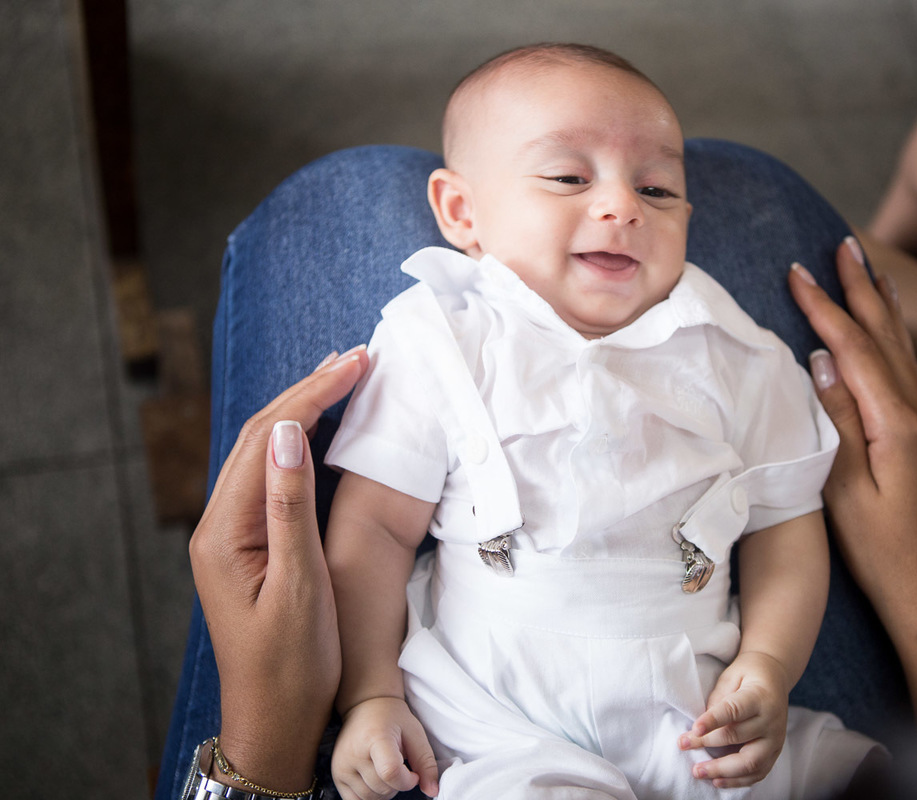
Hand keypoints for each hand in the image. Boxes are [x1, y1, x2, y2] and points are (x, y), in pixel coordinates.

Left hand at [189, 346, 366, 790]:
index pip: (266, 439)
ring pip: (263, 451)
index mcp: (225, 532)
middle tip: (356, 359)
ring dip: (301, 409)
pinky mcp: (250, 544)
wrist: (277, 718)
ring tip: (341, 377)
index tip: (355, 365)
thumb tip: (286, 431)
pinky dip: (298, 442)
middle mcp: (220, 525)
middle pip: (259, 436)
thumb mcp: (299, 585)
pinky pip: (271, 476)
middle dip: (307, 390)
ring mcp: (232, 534)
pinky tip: (319, 429)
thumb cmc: (292, 663)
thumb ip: (289, 505)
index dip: (310, 395)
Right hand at [332, 696, 438, 798]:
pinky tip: (376, 780)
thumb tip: (432, 791)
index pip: (390, 772)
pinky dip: (371, 796)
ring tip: (387, 769)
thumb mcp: (415, 734)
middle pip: (382, 788)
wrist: (365, 707)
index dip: (407, 780)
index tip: (413, 773)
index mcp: (375, 738)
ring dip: (385, 791)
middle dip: (399, 784)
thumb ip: (426, 763)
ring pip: (371, 797)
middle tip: (400, 765)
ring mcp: (342, 765)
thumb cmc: (393, 719)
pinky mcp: (336, 775)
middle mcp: (354, 753)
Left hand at [678, 651, 789, 788]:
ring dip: (722, 771)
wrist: (775, 676)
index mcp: (759, 696)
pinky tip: (718, 781)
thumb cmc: (747, 675)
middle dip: (708, 745)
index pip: (734, 710)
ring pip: (751, 763)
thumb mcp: (731, 677)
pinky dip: (738, 781)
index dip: (713, 720)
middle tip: (684, 746)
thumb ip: (718, 700)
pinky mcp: (776, 752)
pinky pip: (758, 772)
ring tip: (698, 771)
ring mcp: (775, 739)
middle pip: (739, 738)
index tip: (694, 729)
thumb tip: (702, 728)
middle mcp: (771, 720)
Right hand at [788, 239, 916, 732]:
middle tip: (841, 243)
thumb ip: (837, 420)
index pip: (853, 346)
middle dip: (859, 287)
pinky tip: (886, 334)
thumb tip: (822, 359)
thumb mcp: (848, 490)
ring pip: (899, 348)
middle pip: (884, 334)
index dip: (824, 305)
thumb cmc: (884, 553)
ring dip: (878, 305)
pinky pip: (906, 370)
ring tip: (864, 270)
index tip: (797, 268)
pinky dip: (890, 338)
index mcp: (897, 421)